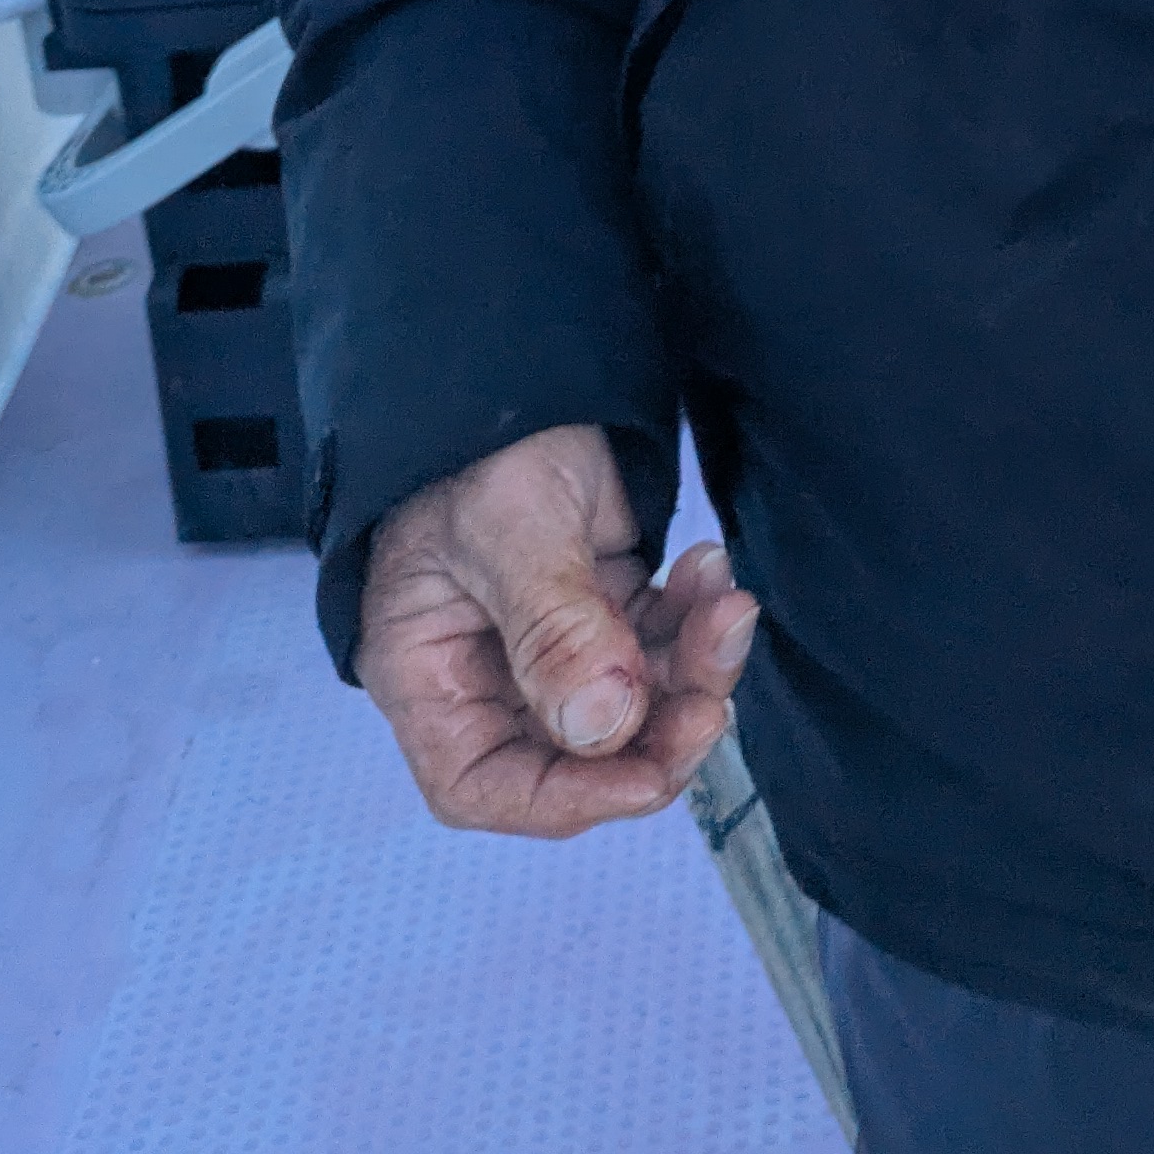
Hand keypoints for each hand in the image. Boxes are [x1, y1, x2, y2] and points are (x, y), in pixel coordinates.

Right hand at [356, 420, 758, 836]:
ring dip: (692, 666)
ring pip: (634, 702)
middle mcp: (483, 672)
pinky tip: (710, 571)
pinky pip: (657, 646)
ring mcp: (545, 643)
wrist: (521, 355)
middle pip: (575, 753)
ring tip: (726, 603)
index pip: (483, 784)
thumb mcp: (510, 526)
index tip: (648, 775)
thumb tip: (602, 725)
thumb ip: (555, 627)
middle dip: (657, 727)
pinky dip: (693, 622)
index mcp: (427, 672)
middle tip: (717, 687)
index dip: (568, 799)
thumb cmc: (481, 437)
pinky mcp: (599, 608)